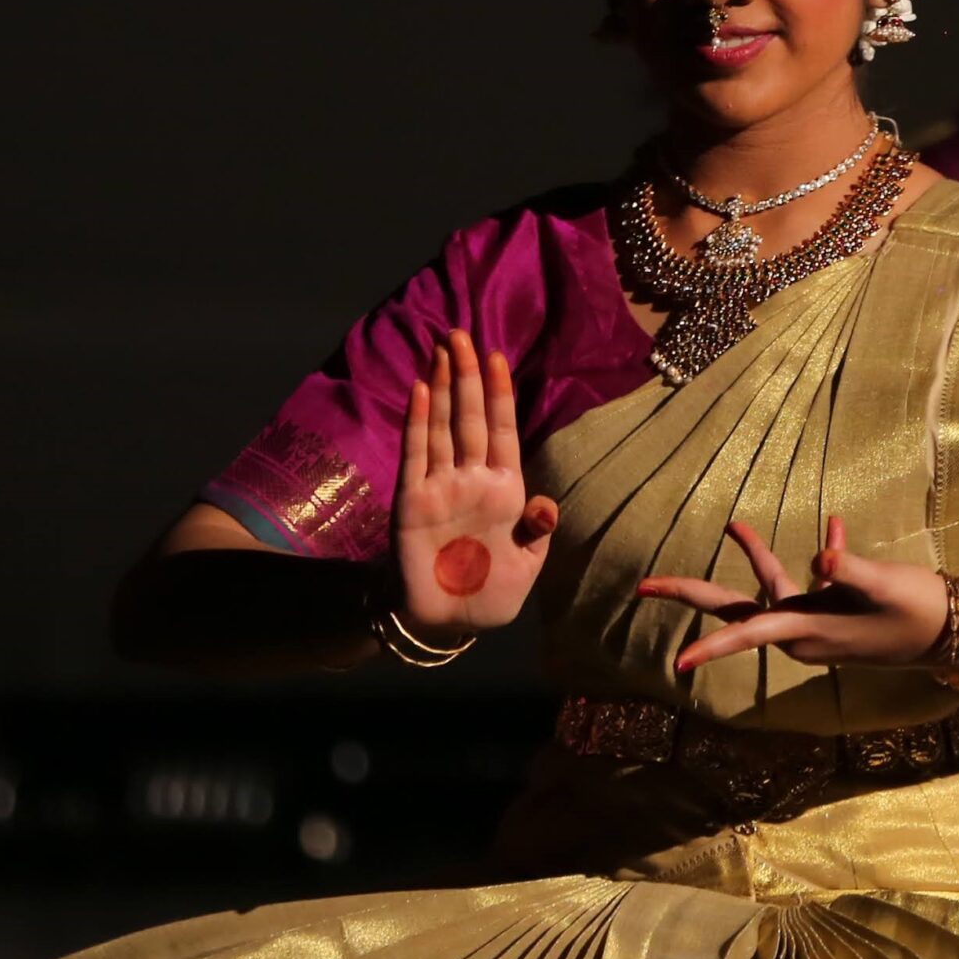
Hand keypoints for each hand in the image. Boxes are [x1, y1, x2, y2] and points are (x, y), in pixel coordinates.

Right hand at [390, 331, 561, 636]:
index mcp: (505, 490)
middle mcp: (471, 480)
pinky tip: (418, 391)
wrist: (446, 623)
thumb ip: (537, 532)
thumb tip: (546, 505)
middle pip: (469, 418)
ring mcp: (440, 487)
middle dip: (467, 375)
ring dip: (441, 388)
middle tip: (461, 334)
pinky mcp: (411, 502)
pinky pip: (415, 455)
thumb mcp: (527, 566)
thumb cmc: (489, 594)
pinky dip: (416, 423)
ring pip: (441, 426)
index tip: (498, 356)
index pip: (502, 431)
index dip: (499, 394)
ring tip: (441, 349)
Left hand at [639, 516, 953, 673]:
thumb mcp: (884, 585)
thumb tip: (821, 555)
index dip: (713, 646)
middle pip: (736, 611)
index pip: (749, 633)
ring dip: (759, 558)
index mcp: (808, 629)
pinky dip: (820, 558)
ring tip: (736, 525)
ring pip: (772, 590)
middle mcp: (803, 631)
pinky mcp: (832, 615)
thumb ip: (850, 569)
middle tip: (644, 587)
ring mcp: (816, 624)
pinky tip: (837, 526)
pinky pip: (811, 584)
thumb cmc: (918, 609)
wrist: (952, 631)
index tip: (677, 664)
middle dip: (693, 594)